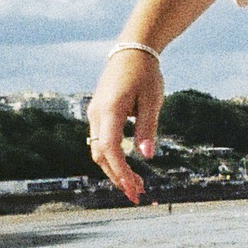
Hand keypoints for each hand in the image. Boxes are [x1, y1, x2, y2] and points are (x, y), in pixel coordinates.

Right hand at [88, 47, 162, 203]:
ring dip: (115, 170)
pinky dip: (113, 158)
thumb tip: (146, 156)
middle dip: (118, 177)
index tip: (133, 188)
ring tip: (136, 186)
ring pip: (99, 150)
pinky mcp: (99, 114)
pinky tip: (128, 169)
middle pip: (100, 154)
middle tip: (138, 195)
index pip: (110, 148)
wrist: (132, 51)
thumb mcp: (152, 100)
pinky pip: (102, 141)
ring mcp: (95, 115)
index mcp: (109, 110)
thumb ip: (147, 128)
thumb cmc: (146, 74)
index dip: (120, 171)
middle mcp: (96, 114)